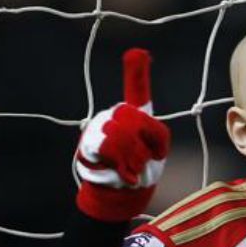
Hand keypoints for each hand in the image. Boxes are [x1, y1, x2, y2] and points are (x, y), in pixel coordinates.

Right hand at [75, 48, 171, 221]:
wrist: (122, 194)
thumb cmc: (141, 170)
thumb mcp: (157, 151)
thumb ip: (153, 133)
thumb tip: (139, 129)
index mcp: (136, 116)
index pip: (137, 91)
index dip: (137, 73)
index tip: (137, 52)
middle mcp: (116, 115)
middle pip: (133, 118)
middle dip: (143, 144)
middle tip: (143, 160)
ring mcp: (100, 126)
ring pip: (121, 135)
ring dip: (133, 158)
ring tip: (131, 168)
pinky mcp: (89, 143)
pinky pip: (108, 147)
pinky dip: (120, 165)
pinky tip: (120, 172)